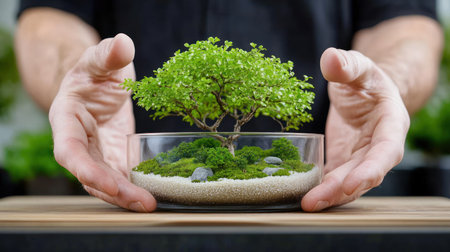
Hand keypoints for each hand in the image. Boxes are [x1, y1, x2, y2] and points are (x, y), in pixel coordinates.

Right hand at [49, 34, 156, 211]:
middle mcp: (79, 142)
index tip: (111, 183)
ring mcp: (97, 152)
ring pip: (106, 182)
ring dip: (126, 196)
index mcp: (67, 119)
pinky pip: (121, 176)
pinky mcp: (114, 156)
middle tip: (143, 202)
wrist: (99, 83)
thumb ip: (108, 54)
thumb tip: (123, 43)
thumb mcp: (101, 60)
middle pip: (90, 175)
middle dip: (114, 191)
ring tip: (151, 204)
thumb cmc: (95, 71)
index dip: (87, 170)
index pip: (70, 151)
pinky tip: (155, 193)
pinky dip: (135, 187)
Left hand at [301, 48, 409, 210]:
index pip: (384, 152)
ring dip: (328, 195)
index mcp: (390, 125)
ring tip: (305, 204)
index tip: (352, 184)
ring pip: (348, 183)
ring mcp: (360, 157)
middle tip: (313, 201)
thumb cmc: (367, 81)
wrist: (364, 93)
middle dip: (340, 190)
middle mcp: (378, 147)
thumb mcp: (359, 67)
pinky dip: (321, 188)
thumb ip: (348, 64)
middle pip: (362, 175)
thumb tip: (330, 58)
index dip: (370, 170)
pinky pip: (335, 178)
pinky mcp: (344, 161)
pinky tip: (302, 194)